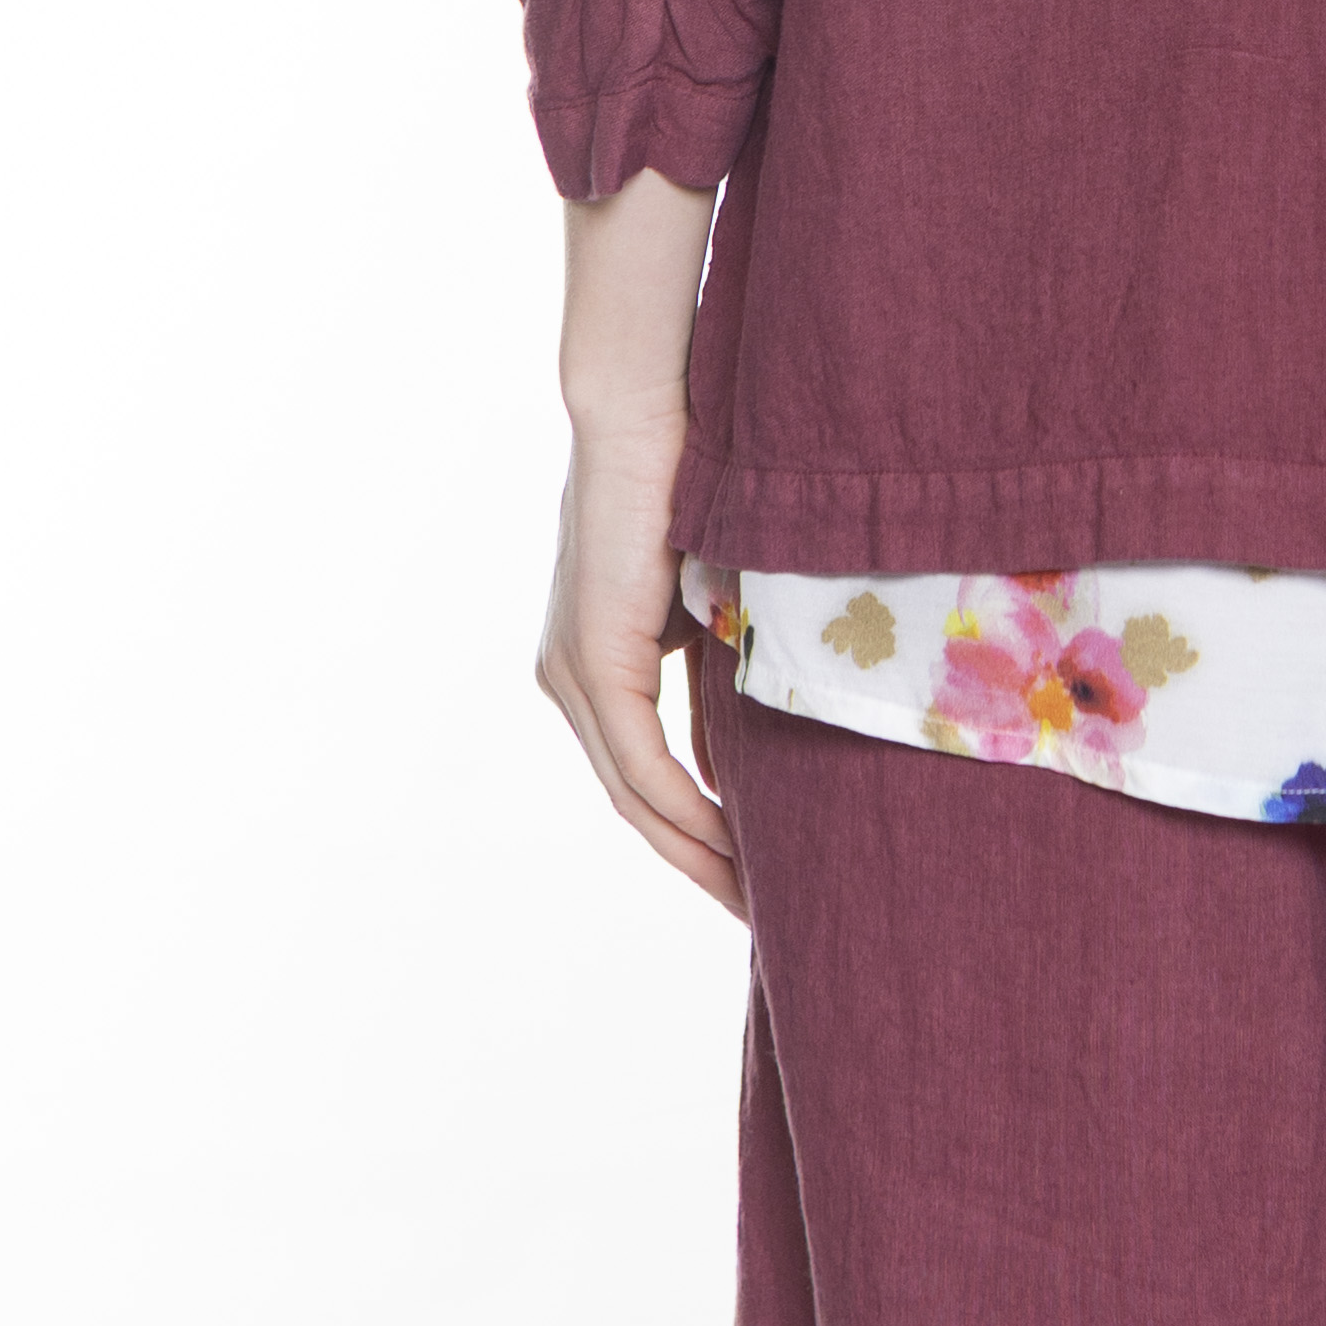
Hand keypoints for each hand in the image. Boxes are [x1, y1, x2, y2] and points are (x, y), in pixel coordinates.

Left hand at [535, 392, 744, 917]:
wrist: (643, 410)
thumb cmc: (686, 482)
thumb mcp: (706, 596)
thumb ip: (717, 663)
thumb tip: (752, 739)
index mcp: (591, 663)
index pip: (641, 773)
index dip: (693, 830)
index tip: (750, 871)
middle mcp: (569, 679)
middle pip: (633, 803)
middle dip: (697, 862)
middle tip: (757, 914)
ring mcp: (574, 674)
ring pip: (633, 795)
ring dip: (695, 850)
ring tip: (753, 897)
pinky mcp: (593, 662)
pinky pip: (638, 765)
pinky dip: (685, 807)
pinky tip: (730, 842)